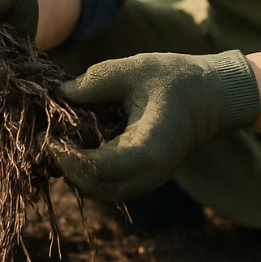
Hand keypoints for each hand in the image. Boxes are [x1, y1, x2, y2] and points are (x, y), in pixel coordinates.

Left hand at [49, 49, 259, 200]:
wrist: (215, 95)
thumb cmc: (178, 78)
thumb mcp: (136, 69)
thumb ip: (97, 81)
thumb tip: (62, 94)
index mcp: (148, 149)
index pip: (97, 169)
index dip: (67, 156)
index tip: (48, 135)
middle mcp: (150, 174)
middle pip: (96, 188)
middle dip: (67, 169)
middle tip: (45, 140)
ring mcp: (150, 179)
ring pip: (103, 192)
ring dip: (77, 173)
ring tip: (58, 143)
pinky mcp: (148, 176)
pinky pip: (113, 185)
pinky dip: (91, 172)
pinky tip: (79, 146)